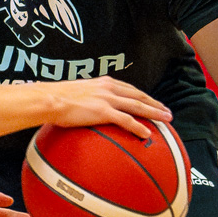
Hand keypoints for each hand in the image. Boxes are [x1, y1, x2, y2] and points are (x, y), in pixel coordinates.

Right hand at [42, 77, 171, 139]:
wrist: (50, 98)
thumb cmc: (58, 98)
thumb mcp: (79, 93)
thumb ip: (89, 98)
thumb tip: (89, 108)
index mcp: (104, 83)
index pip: (130, 89)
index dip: (144, 96)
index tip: (153, 102)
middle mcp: (109, 88)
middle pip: (139, 96)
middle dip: (155, 103)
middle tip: (168, 112)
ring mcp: (107, 99)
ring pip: (137, 106)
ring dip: (154, 112)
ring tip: (166, 120)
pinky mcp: (102, 111)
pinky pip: (125, 120)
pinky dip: (138, 126)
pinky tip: (148, 133)